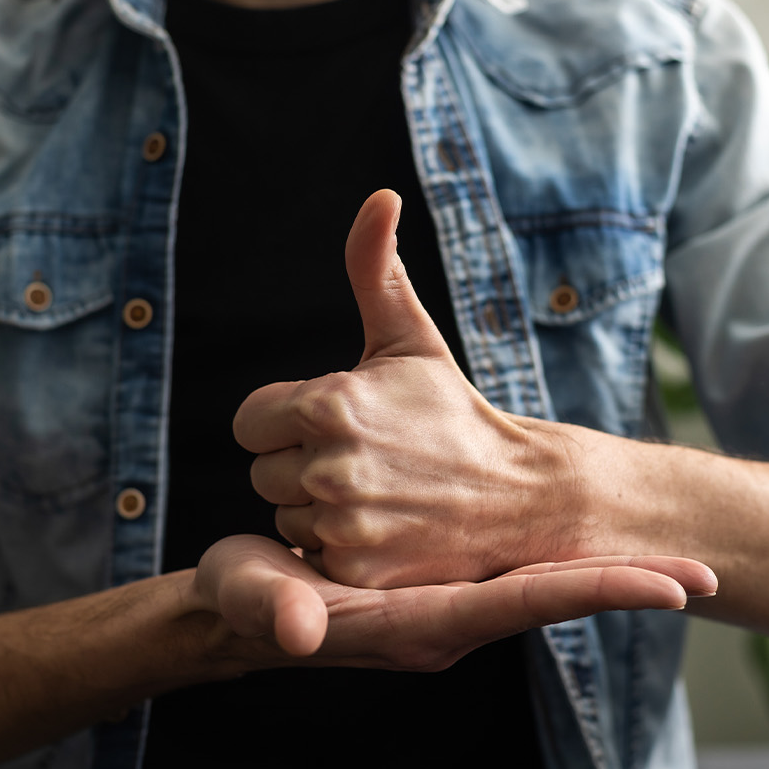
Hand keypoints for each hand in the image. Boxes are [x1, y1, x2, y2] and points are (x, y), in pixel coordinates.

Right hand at [189, 534, 716, 668]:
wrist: (242, 608)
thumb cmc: (245, 603)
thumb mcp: (253, 598)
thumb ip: (276, 611)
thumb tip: (303, 629)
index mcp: (420, 622)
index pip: (524, 605)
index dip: (594, 591)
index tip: (669, 587)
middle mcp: (448, 618)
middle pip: (553, 596)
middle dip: (626, 585)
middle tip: (708, 571)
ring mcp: (450, 600)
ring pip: (543, 582)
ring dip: (604, 569)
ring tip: (678, 556)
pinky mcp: (443, 577)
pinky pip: (518, 568)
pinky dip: (564, 558)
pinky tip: (592, 537)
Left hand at [234, 189, 575, 587]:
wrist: (520, 495)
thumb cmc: (453, 412)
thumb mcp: (410, 339)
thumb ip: (376, 268)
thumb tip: (380, 196)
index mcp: (330, 402)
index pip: (249, 422)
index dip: (283, 423)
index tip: (331, 425)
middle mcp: (331, 466)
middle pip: (263, 473)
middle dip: (300, 465)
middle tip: (365, 461)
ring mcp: (345, 524)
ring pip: (285, 516)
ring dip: (318, 510)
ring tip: (378, 495)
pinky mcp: (357, 572)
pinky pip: (310, 558)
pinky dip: (338, 551)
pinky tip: (383, 532)